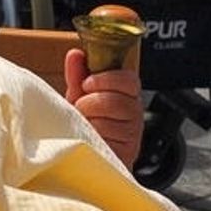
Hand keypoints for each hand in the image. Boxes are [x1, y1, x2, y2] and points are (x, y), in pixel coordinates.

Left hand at [63, 47, 142, 169]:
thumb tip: (75, 54)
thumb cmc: (87, 124)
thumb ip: (78, 75)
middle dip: (90, 103)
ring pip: (108, 121)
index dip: (107, 79)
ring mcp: (133, 134)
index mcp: (127, 94)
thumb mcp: (80, 96)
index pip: (129, 79)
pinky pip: (106, 140)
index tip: (88, 83)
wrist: (87, 155)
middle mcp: (135, 113)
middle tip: (83, 108)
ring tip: (86, 124)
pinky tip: (91, 137)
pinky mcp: (127, 152)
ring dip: (89, 121)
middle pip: (116, 100)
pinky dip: (92, 137)